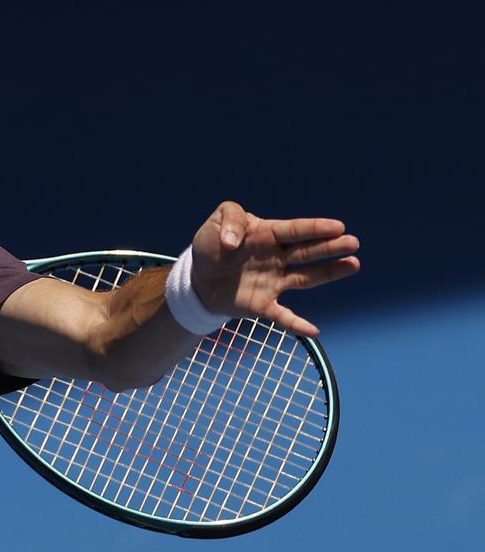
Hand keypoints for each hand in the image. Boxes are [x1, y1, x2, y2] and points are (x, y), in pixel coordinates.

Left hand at [189, 200, 360, 336]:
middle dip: (329, 248)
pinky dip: (297, 324)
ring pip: (306, 278)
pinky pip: (283, 316)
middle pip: (307, 252)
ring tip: (353, 264)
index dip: (314, 228)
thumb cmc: (212, 245)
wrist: (199, 278)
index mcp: (268, 235)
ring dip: (329, 273)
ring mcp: (273, 282)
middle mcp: (277, 258)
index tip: (337, 227)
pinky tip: (314, 331)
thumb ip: (229, 220)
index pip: (294, 230)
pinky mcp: (263, 305)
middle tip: (352, 243)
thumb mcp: (216, 222)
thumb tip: (233, 242)